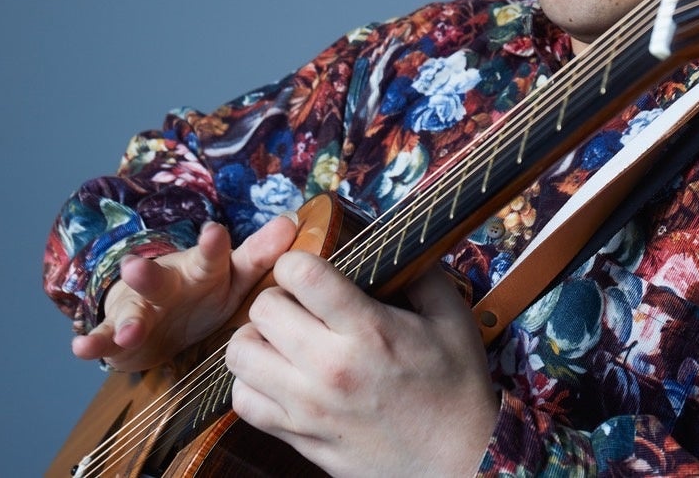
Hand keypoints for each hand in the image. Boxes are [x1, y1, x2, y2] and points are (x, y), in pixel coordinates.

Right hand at [71, 214, 297, 372]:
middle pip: (158, 278)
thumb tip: (292, 220)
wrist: (161, 318)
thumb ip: (260, 253)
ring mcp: (140, 307)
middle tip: (134, 267)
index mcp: (201, 269)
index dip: (211, 246)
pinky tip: (81, 347)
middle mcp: (166, 284)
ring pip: (132, 311)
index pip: (209, 256)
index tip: (213, 233)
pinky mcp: (119, 334)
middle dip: (146, 274)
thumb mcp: (234, 275)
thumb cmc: (205, 292)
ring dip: (127, 319)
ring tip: (127, 330)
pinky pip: (106, 338)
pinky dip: (93, 343)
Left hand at [227, 254, 499, 477]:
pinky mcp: (298, 437)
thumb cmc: (457, 389)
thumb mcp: (452, 319)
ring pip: (240, 354)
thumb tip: (392, 243)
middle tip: (299, 305)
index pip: (300, 274)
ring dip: (257, 338)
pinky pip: (244, 401)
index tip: (310, 270)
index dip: (298, 262)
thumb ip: (420, 274)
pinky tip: (278, 374)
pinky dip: (252, 382)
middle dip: (277, 296)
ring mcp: (308, 407)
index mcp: (368, 332)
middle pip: (262, 309)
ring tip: (282, 338)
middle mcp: (330, 368)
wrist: (458, 462)